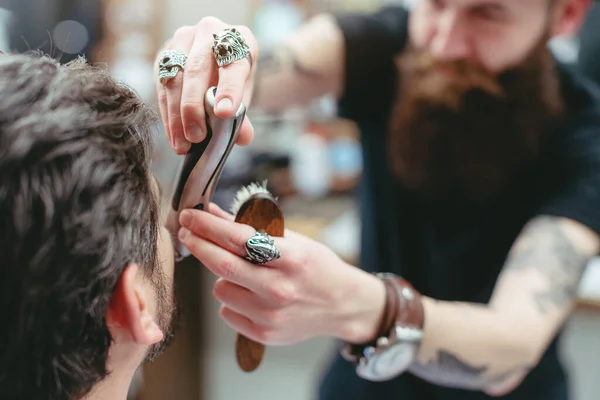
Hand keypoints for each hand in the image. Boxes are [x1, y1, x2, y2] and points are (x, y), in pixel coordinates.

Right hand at [155, 17, 257, 153]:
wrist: (214, 58)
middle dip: (194, 107)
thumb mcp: (244, 93)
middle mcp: (210, 32)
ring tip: (183, 143)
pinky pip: (161, 85)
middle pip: (197, 69)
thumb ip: (242, 116)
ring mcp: (183, 39)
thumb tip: (243, 137)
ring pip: (174, 77)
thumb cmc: (233, 78)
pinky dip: (167, 114)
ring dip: (177, 115)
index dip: (229, 88)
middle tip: (197, 136)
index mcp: (239, 39)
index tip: (225, 113)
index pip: (233, 63)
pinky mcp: (165, 53)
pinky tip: (173, 135)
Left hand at [176, 204, 385, 344]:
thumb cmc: (317, 267)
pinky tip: (251, 294)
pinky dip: (232, 299)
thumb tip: (213, 213)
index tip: (191, 216)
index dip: (209, 226)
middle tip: (186, 232)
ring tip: (244, 273)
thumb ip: (253, 228)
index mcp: (291, 259)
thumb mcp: (293, 240)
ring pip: (220, 289)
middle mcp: (280, 289)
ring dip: (222, 276)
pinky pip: (227, 312)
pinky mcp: (264, 334)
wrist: (342, 305)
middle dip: (198, 244)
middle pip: (222, 265)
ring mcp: (271, 315)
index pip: (239, 239)